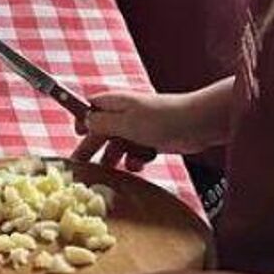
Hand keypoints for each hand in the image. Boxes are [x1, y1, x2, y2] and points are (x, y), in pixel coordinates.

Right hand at [72, 87, 225, 167]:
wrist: (196, 125)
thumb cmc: (160, 119)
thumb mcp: (125, 122)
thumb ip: (102, 123)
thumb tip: (85, 122)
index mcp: (115, 103)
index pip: (90, 106)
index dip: (82, 119)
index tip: (77, 134)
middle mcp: (125, 113)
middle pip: (102, 129)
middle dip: (94, 146)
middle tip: (82, 166)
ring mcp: (139, 127)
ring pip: (118, 144)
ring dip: (116, 157)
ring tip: (114, 171)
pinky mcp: (152, 140)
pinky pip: (135, 152)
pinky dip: (135, 159)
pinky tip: (139, 164)